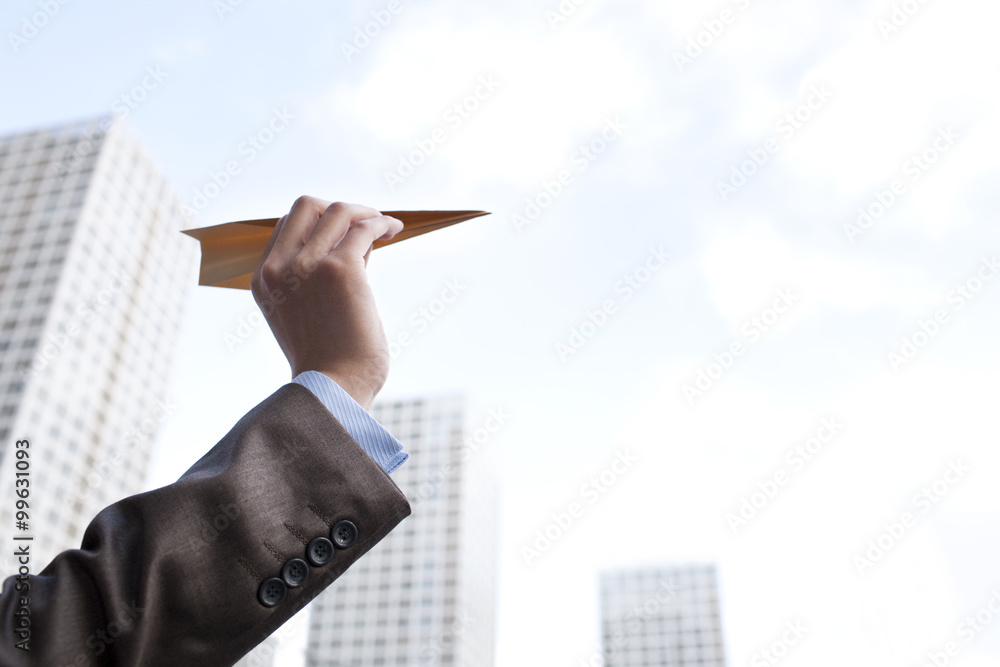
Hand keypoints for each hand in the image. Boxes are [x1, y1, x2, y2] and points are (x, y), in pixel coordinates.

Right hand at [250, 197, 402, 410]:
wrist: (334, 389)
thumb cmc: (329, 360)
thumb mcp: (303, 313)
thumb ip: (315, 276)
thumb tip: (356, 241)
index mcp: (264, 280)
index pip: (287, 226)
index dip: (320, 222)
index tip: (347, 233)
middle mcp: (280, 268)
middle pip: (306, 206)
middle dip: (340, 207)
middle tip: (366, 221)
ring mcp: (307, 266)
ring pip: (338, 211)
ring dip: (366, 213)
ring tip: (387, 226)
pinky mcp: (340, 270)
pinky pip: (363, 229)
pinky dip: (381, 223)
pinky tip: (394, 231)